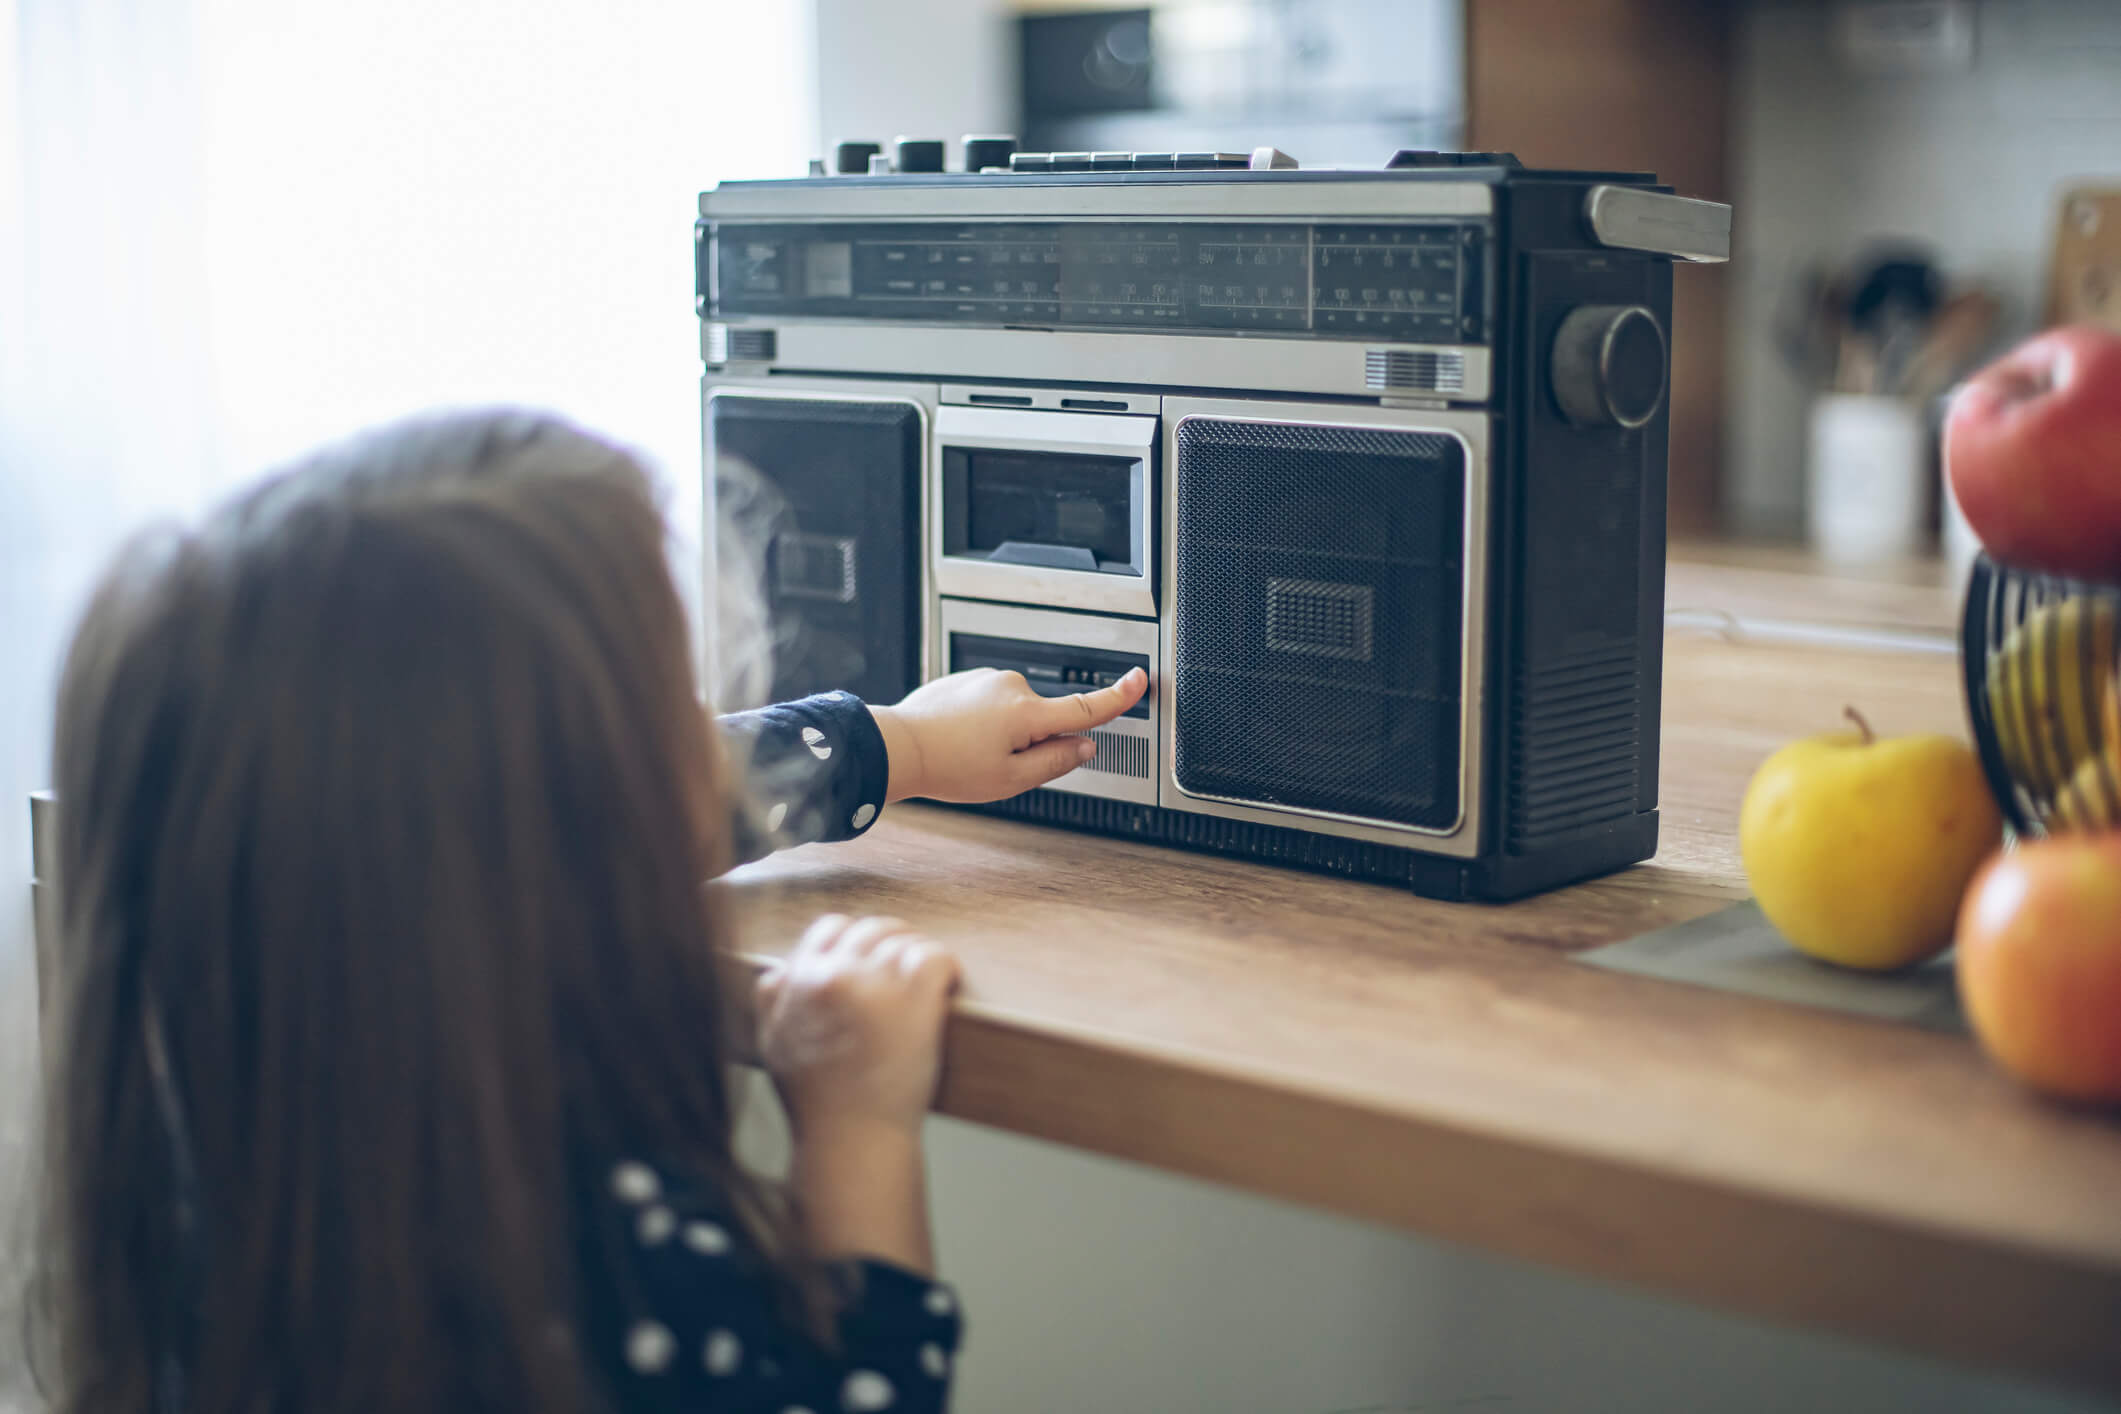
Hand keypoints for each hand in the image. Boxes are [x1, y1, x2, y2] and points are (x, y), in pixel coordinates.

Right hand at [755, 914, 959, 1139]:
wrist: (852, 1143)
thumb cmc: (816, 1103)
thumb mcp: (773, 1046)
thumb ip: (772, 1001)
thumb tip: (778, 971)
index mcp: (800, 981)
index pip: (830, 928)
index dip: (852, 940)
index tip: (868, 959)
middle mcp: (835, 975)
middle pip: (871, 929)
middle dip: (888, 943)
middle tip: (903, 968)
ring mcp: (877, 985)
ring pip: (903, 940)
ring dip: (916, 955)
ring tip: (925, 978)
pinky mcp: (916, 1001)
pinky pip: (934, 956)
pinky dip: (945, 964)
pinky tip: (946, 980)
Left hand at [869, 666, 1148, 802]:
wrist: (898, 746)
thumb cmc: (948, 766)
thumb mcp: (1010, 781)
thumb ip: (1055, 763)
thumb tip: (1084, 747)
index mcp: (1027, 713)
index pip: (1085, 707)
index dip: (1117, 697)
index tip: (1139, 680)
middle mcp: (1011, 687)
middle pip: (1044, 719)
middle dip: (1031, 742)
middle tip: (995, 767)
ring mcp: (987, 679)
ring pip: (1015, 713)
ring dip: (1002, 733)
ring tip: (969, 754)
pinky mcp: (968, 679)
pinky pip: (991, 705)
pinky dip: (982, 724)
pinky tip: (957, 739)